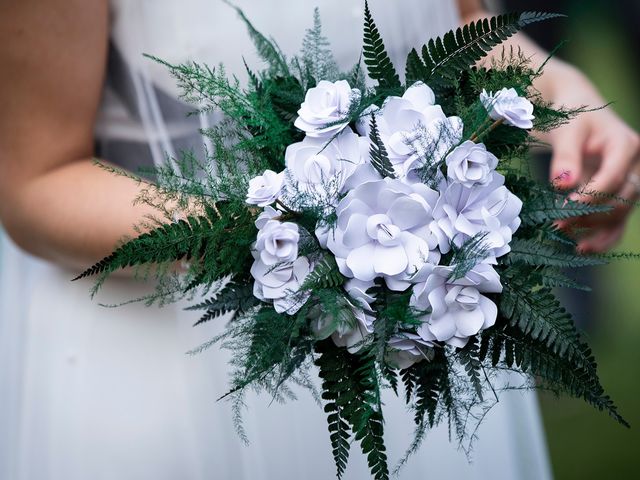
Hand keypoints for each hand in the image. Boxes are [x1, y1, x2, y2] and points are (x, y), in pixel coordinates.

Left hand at [542, 64, 639, 252]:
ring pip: (622, 213)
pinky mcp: (617, 194)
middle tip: (559, 225)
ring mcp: (628, 181)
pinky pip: (616, 219)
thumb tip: (562, 185)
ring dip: (596, 230)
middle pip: (621, 199)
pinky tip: (583, 248)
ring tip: (571, 242)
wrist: (575, 112)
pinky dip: (602, 235)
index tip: (565, 209)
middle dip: (591, 215)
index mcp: (625, 145)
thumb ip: (565, 157)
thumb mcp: (566, 131)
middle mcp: (634, 165)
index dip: (591, 196)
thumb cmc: (571, 116)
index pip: (613, 177)